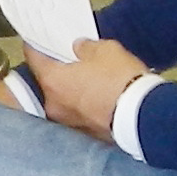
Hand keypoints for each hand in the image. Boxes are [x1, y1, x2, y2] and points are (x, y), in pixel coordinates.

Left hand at [24, 38, 151, 142]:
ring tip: (93, 84)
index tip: (36, 42)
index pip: (34, 59)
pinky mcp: (86, 133)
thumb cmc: (121, 81)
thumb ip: (86, 47)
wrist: (142, 114)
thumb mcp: (106, 50)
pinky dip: (87, 108)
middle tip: (73, 63)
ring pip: (65, 101)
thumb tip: (79, 47)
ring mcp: (68, 121)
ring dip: (74, 93)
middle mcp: (54, 104)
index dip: (35, 47)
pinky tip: (102, 100)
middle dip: (60, 73)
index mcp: (53, 80)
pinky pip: (81, 115)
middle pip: (50, 82)